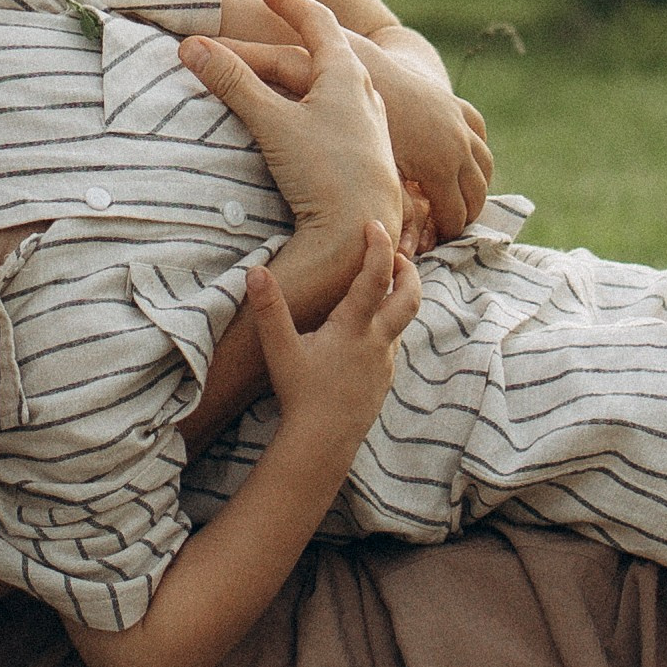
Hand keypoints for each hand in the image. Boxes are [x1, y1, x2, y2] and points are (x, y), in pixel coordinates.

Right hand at [180, 0, 402, 242]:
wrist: (361, 235)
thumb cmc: (324, 172)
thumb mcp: (272, 122)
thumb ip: (232, 82)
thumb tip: (190, 46)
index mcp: (347, 75)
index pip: (317, 21)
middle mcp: (366, 96)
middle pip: (329, 51)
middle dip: (299, 31)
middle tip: (276, 13)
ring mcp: (370, 127)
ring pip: (337, 85)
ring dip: (310, 70)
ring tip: (292, 62)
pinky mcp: (367, 157)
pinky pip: (339, 114)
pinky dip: (317, 103)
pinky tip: (311, 118)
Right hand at [247, 224, 420, 443]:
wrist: (323, 442)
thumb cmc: (301, 394)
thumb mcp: (280, 349)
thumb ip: (269, 308)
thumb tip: (255, 270)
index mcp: (355, 327)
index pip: (376, 275)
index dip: (378, 246)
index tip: (374, 224)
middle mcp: (378, 341)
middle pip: (410, 297)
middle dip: (407, 271)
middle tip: (395, 255)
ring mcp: (385, 363)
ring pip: (402, 322)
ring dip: (398, 298)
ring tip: (382, 285)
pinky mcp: (384, 380)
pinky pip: (392, 345)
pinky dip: (387, 326)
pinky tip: (367, 331)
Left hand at [360, 40, 492, 241]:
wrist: (362, 66)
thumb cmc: (359, 124)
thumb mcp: (377, 170)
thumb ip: (399, 208)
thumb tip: (410, 246)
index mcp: (440, 166)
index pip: (456, 216)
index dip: (445, 235)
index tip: (430, 245)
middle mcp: (458, 145)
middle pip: (477, 194)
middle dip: (465, 217)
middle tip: (446, 231)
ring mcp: (459, 123)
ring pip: (485, 165)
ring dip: (476, 187)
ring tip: (459, 203)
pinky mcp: (455, 104)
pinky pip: (479, 133)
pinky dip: (477, 151)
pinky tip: (463, 163)